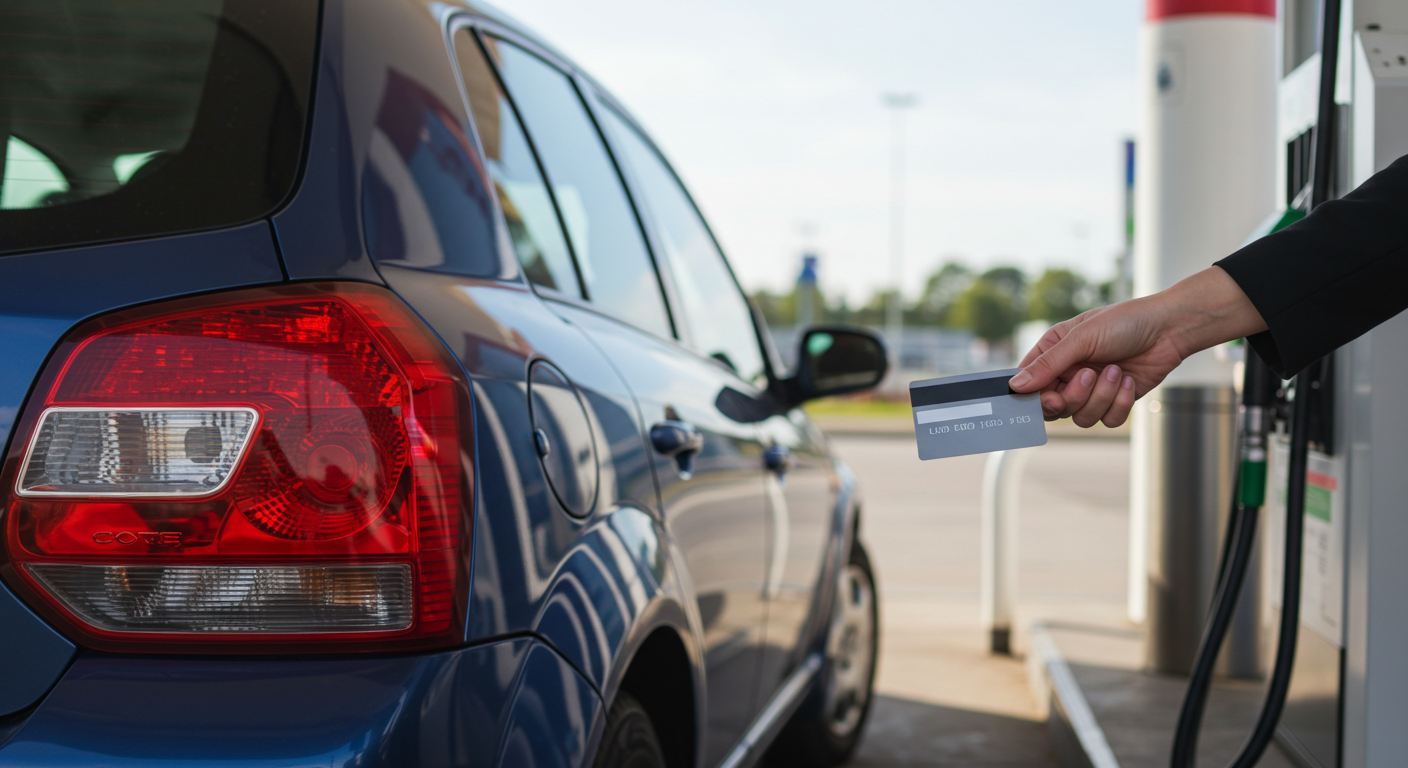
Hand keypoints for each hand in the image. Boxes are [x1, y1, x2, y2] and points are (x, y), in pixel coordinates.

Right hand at [1008, 267, 1266, 427]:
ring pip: (1081, 416)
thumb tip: (1016, 386)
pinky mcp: (1115, 401)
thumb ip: (1048, 364)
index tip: (1048, 397)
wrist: (1170, 328)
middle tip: (1087, 377)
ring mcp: (1092, 389)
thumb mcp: (1081, 338)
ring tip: (1117, 370)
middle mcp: (1069, 373)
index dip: (1034, 396)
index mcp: (1054, 352)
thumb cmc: (1125, 322)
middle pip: (1054, 407)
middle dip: (1073, 396)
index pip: (1030, 383)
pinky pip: (1107, 420)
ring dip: (1101, 396)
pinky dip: (1119, 403)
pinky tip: (1129, 381)